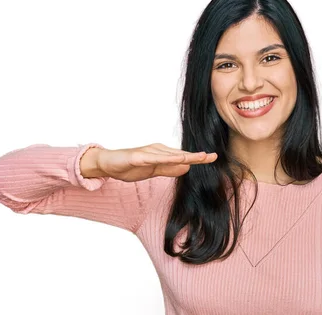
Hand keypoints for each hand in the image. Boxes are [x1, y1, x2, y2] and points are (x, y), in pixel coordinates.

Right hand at [87, 143, 216, 181]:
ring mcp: (147, 152)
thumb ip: (169, 169)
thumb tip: (187, 168)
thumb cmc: (130, 166)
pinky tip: (175, 160)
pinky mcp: (137, 157)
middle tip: (212, 156)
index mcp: (162, 154)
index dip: (198, 158)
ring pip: (169, 155)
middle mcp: (157, 150)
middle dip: (196, 156)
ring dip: (185, 156)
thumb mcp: (154, 171)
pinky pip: (153, 158)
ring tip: (199, 157)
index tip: (213, 158)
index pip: (183, 156)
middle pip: (180, 154)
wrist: (108, 164)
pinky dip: (165, 159)